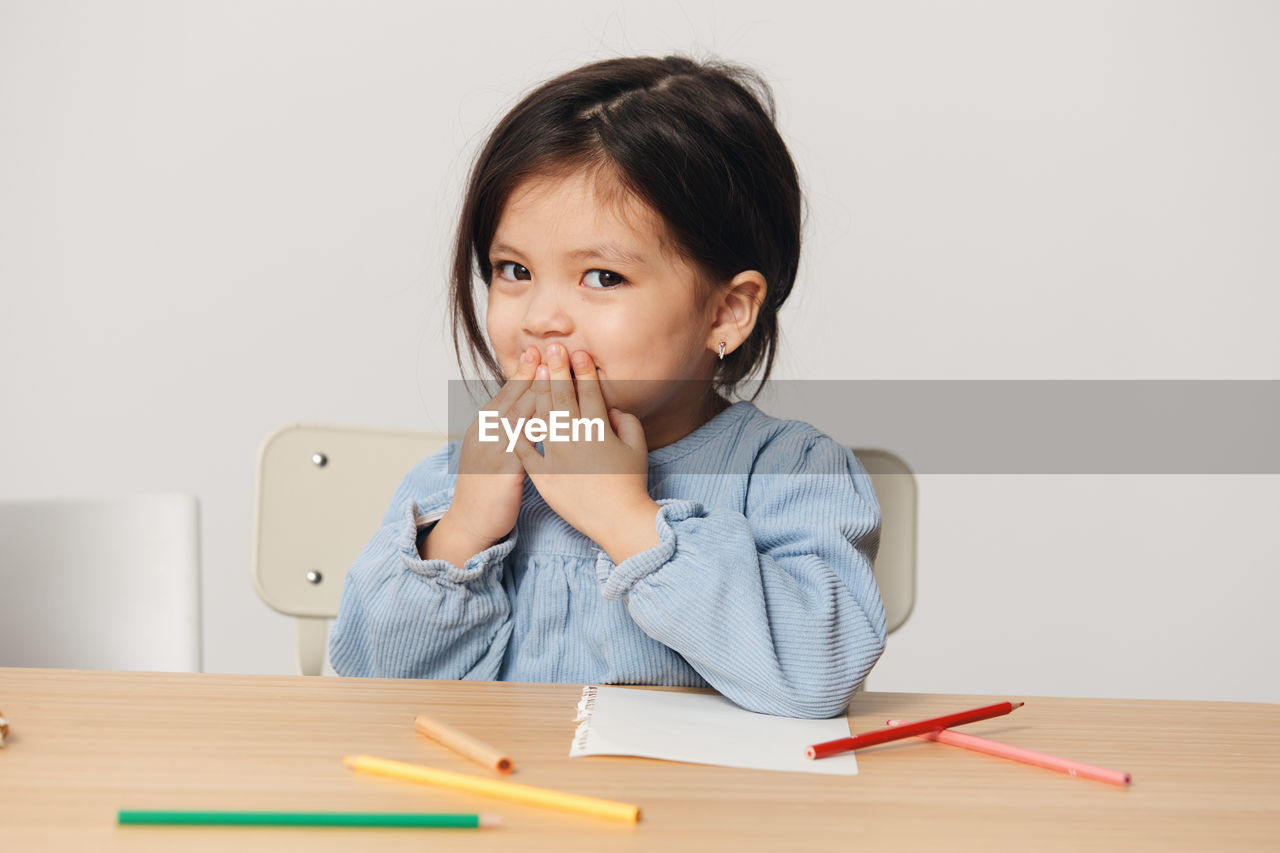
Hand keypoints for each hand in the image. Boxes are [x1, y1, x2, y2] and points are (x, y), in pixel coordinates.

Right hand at [432, 346, 542, 556]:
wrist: (469, 523)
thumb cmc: (486, 490)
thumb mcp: (492, 453)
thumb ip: (508, 433)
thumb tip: (530, 413)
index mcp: (482, 427)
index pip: (505, 394)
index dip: (522, 373)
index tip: (537, 353)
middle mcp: (484, 435)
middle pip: (511, 398)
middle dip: (531, 374)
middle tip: (549, 351)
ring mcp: (491, 452)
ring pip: (517, 416)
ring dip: (536, 394)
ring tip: (555, 375)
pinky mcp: (502, 472)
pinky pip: (523, 445)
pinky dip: (538, 430)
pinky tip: (556, 419)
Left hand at [511, 344, 660, 561]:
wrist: (616, 520)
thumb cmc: (630, 483)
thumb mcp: (638, 448)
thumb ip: (627, 421)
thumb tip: (611, 407)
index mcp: (600, 431)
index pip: (590, 392)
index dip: (583, 370)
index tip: (576, 351)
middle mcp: (577, 440)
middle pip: (564, 397)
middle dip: (557, 369)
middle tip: (551, 347)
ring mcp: (557, 457)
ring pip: (543, 417)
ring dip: (539, 391)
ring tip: (535, 371)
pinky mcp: (542, 475)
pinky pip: (525, 448)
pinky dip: (518, 430)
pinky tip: (514, 414)